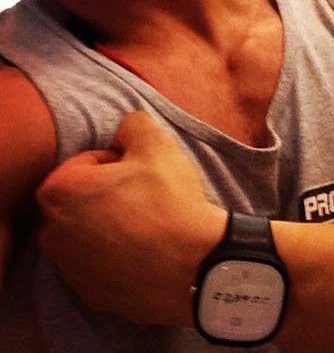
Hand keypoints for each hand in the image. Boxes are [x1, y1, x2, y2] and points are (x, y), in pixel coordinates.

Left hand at [36, 111, 226, 325]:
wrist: (196, 264)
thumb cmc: (170, 201)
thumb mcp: (157, 143)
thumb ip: (133, 123)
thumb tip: (125, 130)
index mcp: (60, 192)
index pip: (86, 162)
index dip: (117, 162)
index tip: (141, 173)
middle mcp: (53, 233)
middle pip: (82, 198)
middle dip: (109, 193)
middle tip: (146, 196)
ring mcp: (70, 269)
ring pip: (90, 231)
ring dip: (112, 223)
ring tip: (150, 223)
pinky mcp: (91, 294)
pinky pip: (101, 263)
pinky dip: (118, 254)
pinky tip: (147, 249)